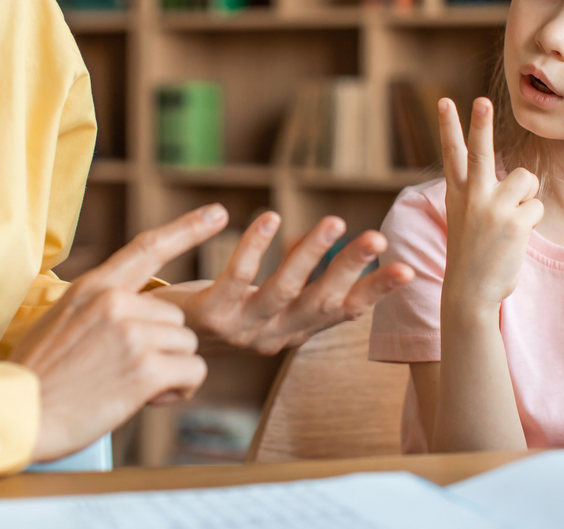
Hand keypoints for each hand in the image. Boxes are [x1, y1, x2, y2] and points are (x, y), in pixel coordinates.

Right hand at [9, 204, 226, 461]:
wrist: (17, 415)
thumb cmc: (37, 375)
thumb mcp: (61, 319)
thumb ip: (99, 306)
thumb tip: (132, 306)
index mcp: (95, 287)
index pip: (149, 248)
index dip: (188, 229)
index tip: (218, 214)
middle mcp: (117, 303)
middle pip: (176, 318)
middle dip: (161, 348)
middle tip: (125, 371)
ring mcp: (133, 334)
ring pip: (187, 345)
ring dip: (169, 370)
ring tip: (129, 385)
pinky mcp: (147, 369)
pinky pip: (193, 373)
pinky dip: (178, 390)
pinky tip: (145, 398)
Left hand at [162, 211, 414, 355]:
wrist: (154, 346)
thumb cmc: (220, 315)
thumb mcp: (267, 304)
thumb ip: (299, 283)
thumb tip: (335, 247)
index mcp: (293, 332)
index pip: (343, 312)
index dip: (375, 293)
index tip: (409, 271)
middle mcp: (273, 336)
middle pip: (320, 301)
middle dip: (350, 270)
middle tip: (377, 240)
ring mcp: (241, 328)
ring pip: (284, 289)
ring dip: (310, 255)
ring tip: (332, 221)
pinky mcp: (210, 314)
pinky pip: (238, 277)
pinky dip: (256, 246)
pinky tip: (271, 218)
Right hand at [438, 97, 543, 317]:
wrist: (469, 293)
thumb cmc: (472, 255)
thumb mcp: (466, 218)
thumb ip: (480, 194)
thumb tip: (519, 179)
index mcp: (457, 193)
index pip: (452, 154)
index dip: (448, 126)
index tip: (446, 101)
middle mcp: (472, 196)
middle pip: (480, 151)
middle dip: (481, 123)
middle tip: (482, 101)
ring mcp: (492, 208)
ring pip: (526, 179)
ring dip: (527, 196)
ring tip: (512, 219)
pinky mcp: (514, 222)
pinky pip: (537, 206)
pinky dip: (532, 220)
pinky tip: (516, 238)